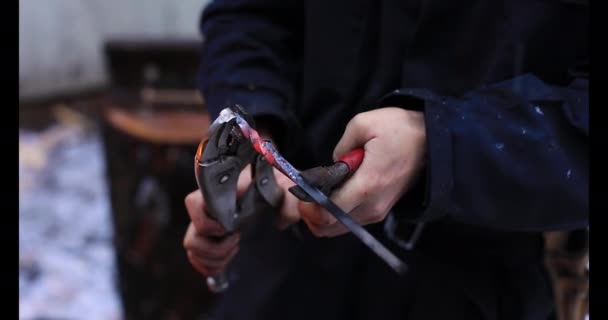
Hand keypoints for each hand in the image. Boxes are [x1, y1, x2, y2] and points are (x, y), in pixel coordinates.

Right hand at [183, 157, 299, 277]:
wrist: (275, 195)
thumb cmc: (277, 189)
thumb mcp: (287, 192)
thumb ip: (290, 203)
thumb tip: (284, 219)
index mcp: (222, 193)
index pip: (193, 203)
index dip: (206, 221)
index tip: (230, 228)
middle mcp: (209, 210)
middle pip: (192, 235)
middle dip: (215, 247)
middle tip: (238, 240)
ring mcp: (208, 226)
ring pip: (193, 248)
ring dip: (214, 257)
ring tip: (236, 249)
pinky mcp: (211, 242)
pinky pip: (197, 259)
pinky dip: (211, 266)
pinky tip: (229, 260)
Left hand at [298, 107, 426, 236]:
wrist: (435, 143)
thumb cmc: (400, 130)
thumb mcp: (364, 124)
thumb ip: (341, 146)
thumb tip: (333, 165)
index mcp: (367, 186)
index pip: (328, 213)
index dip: (308, 206)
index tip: (300, 191)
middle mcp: (373, 206)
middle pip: (330, 227)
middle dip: (311, 214)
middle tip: (304, 194)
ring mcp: (379, 212)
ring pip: (340, 227)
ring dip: (323, 215)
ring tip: (318, 192)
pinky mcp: (382, 211)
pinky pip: (352, 220)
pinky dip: (337, 213)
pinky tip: (333, 194)